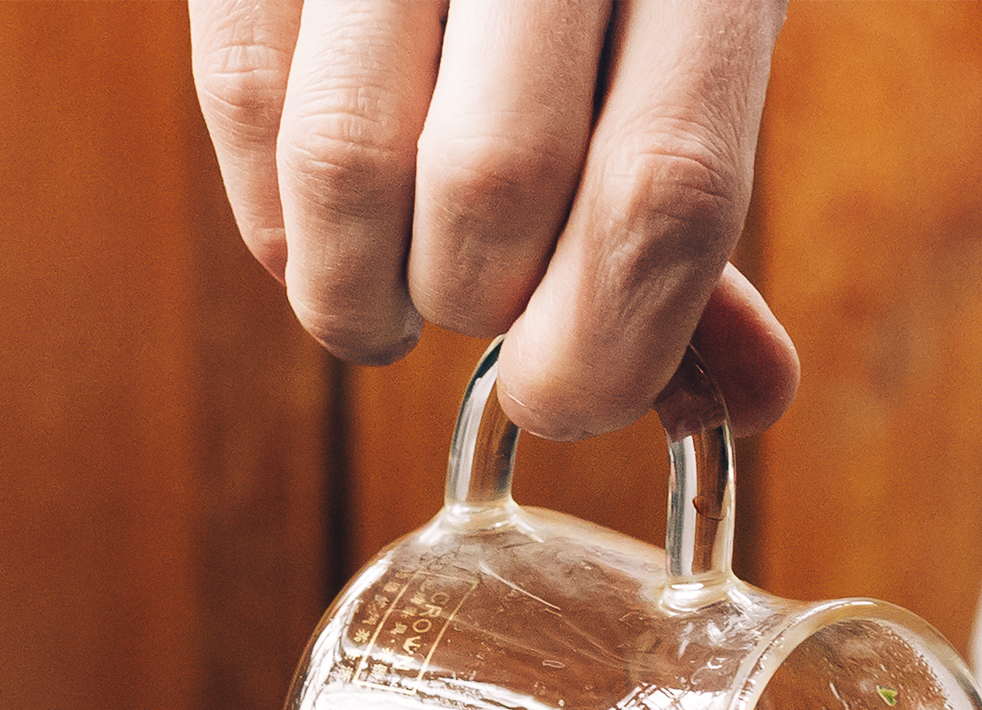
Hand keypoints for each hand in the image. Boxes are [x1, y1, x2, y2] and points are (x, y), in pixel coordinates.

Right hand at [191, 0, 800, 442]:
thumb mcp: (690, 35)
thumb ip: (691, 207)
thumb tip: (742, 400)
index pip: (660, 195)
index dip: (603, 347)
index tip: (558, 394)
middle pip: (492, 183)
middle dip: (470, 302)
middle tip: (468, 302)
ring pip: (344, 156)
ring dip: (354, 286)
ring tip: (379, 295)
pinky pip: (239, 94)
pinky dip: (268, 209)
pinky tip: (311, 220)